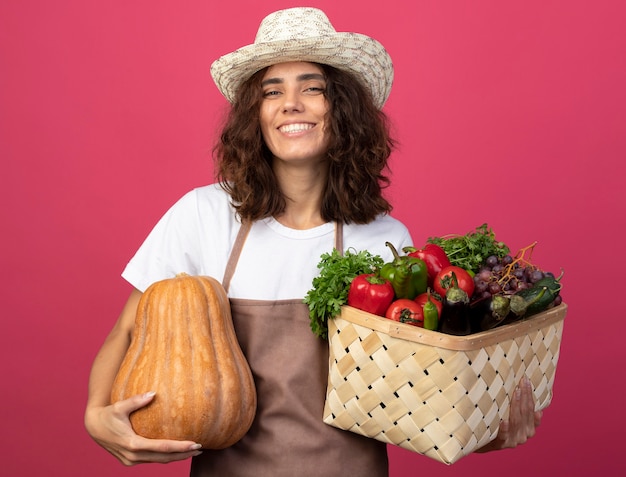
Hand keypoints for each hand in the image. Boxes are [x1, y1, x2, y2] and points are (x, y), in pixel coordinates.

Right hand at [85, 392, 202, 464]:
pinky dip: (165, 456)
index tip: (195, 444)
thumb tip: (154, 393)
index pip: (162, 448)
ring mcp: (131, 460)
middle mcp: (132, 456)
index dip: (180, 447)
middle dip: (183, 455)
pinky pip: (152, 459)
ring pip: (158, 461)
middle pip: (164, 458)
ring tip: (193, 451)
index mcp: (132, 444)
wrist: (93, 427)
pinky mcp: (130, 461)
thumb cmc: (108, 414)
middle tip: (201, 449)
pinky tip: (177, 451)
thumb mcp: (120, 406)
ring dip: (176, 457)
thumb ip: (136, 400)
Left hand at [475, 376, 541, 452]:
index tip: (526, 380)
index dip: (530, 395)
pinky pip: (504, 435)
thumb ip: (518, 407)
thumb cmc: (498, 425)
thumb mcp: (511, 416)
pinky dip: (505, 428)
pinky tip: (504, 421)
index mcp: (529, 427)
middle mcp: (524, 434)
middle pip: (526, 413)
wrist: (482, 442)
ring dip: (516, 406)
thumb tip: (520, 383)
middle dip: (525, 396)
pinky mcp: (501, 444)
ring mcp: (513, 440)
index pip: (532, 408)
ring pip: (516, 421)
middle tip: (521, 381)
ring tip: (516, 393)